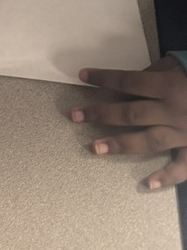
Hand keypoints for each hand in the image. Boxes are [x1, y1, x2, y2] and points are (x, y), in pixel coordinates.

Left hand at [70, 57, 186, 188]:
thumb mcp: (180, 67)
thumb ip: (156, 73)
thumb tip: (128, 81)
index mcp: (169, 85)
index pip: (128, 81)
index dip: (103, 78)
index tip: (81, 76)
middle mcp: (174, 110)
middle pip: (130, 112)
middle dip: (100, 113)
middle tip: (74, 115)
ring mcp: (186, 133)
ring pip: (147, 141)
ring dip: (119, 144)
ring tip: (93, 148)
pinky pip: (182, 166)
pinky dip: (166, 176)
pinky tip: (146, 183)